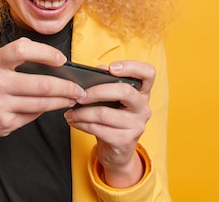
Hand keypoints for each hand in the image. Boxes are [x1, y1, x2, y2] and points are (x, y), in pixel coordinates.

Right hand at [0, 38, 84, 168]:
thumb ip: (19, 59)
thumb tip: (56, 64)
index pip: (22, 49)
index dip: (46, 53)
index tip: (62, 60)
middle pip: (41, 84)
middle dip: (66, 87)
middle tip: (80, 89)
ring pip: (41, 103)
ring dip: (62, 101)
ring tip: (73, 98)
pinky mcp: (5, 122)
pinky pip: (33, 114)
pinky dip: (46, 110)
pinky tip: (53, 106)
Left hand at [63, 60, 154, 187]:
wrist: (117, 151)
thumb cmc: (112, 119)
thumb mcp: (112, 100)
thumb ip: (107, 82)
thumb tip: (97, 70)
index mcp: (142, 93)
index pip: (148, 73)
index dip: (132, 67)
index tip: (112, 68)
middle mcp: (143, 108)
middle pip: (124, 91)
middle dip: (96, 92)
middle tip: (79, 95)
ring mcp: (137, 125)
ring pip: (104, 113)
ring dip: (82, 112)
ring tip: (70, 111)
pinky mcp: (125, 140)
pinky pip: (98, 129)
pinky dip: (81, 124)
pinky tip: (74, 121)